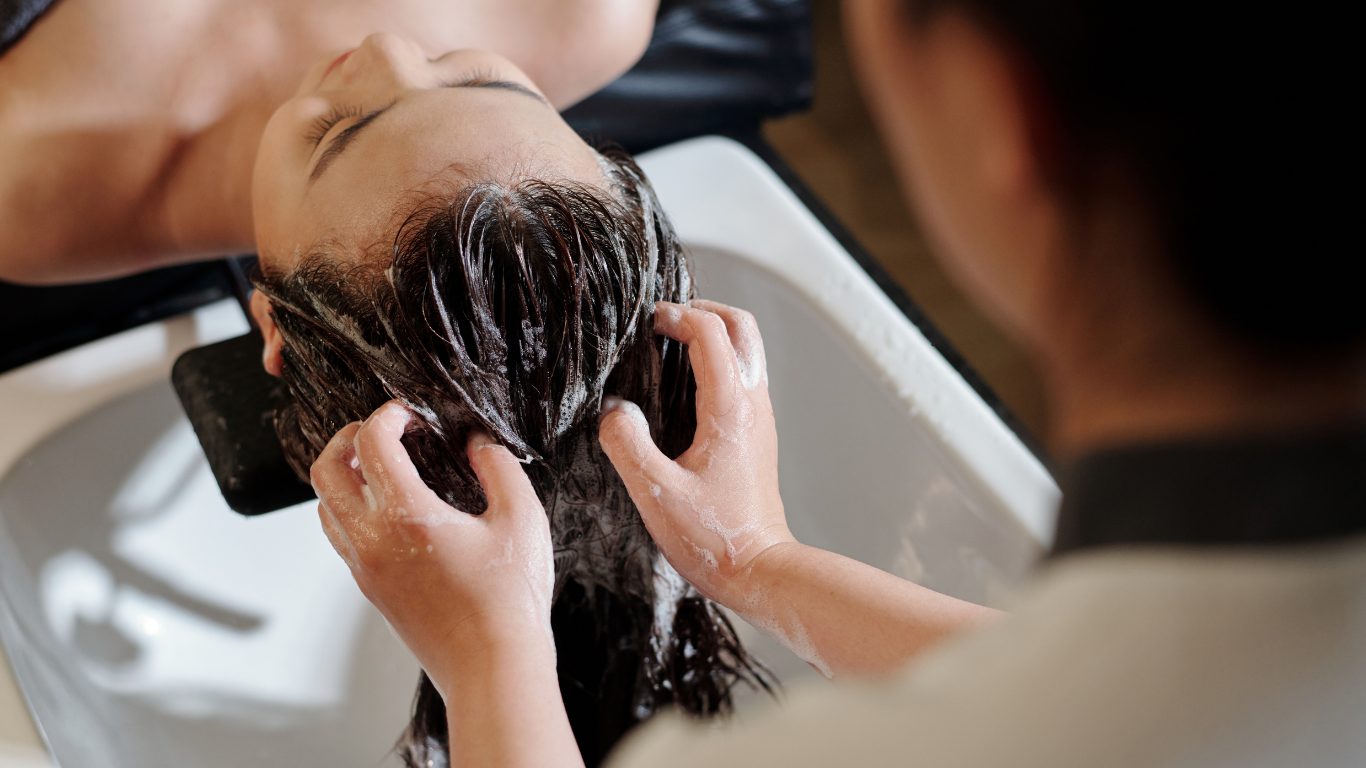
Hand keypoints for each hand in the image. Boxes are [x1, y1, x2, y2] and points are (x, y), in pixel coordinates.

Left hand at [310, 401, 554, 694]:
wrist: (493, 667)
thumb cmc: (510, 602)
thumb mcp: (523, 518)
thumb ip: (498, 467)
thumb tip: (477, 443)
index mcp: (407, 516)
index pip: (371, 442)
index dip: (390, 414)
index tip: (413, 413)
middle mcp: (373, 541)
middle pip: (325, 469)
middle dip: (349, 436)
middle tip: (386, 430)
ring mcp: (365, 568)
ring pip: (325, 505)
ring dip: (346, 475)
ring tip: (386, 467)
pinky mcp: (370, 589)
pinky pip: (341, 536)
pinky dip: (353, 509)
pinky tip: (394, 508)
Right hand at [598, 300, 794, 605]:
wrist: (759, 570)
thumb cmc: (713, 538)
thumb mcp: (656, 494)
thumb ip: (627, 445)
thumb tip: (613, 410)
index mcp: (729, 408)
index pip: (709, 332)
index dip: (675, 316)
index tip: (645, 323)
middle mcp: (752, 404)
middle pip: (740, 326)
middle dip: (702, 310)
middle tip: (664, 320)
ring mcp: (759, 418)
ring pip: (746, 349)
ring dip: (712, 334)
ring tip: (670, 345)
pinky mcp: (757, 435)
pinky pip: (743, 377)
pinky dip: (717, 362)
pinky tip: (682, 388)